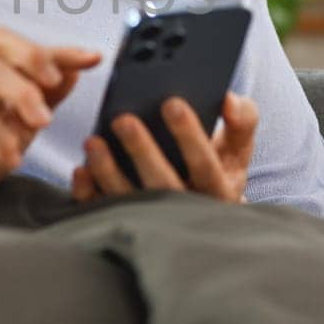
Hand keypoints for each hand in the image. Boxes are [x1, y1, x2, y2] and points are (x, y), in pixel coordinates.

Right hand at [0, 26, 101, 223]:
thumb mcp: (17, 128)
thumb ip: (43, 101)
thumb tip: (74, 72)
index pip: (17, 46)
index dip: (57, 49)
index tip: (94, 58)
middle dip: (33, 57)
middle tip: (56, 84)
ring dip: (22, 94)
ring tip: (41, 123)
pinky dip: (0, 136)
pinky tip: (14, 157)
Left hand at [70, 91, 258, 203]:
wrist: (202, 221)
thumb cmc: (217, 170)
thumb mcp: (238, 149)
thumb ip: (242, 121)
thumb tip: (229, 100)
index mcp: (216, 188)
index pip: (204, 163)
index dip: (189, 135)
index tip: (172, 102)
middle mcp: (184, 209)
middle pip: (162, 184)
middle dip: (142, 151)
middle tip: (123, 119)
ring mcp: (151, 221)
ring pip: (128, 199)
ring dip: (108, 171)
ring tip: (93, 141)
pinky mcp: (123, 222)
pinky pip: (102, 210)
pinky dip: (89, 193)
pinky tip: (81, 170)